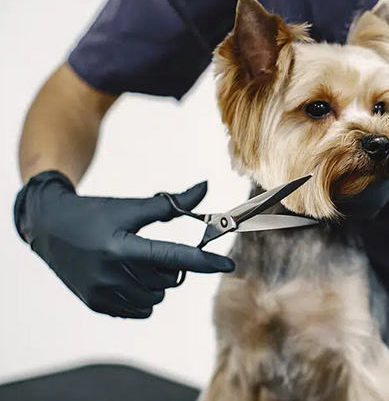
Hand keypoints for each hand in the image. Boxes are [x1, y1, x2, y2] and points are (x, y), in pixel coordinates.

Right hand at [14, 171, 234, 317]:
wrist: (51, 227)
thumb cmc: (95, 212)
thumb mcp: (131, 206)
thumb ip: (171, 204)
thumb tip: (205, 188)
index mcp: (122, 247)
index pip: (174, 256)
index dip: (204, 261)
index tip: (228, 264)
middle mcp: (111, 274)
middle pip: (169, 279)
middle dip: (171, 264)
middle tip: (152, 248)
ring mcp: (103, 293)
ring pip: (157, 297)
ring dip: (158, 282)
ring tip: (137, 262)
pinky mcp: (97, 304)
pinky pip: (141, 310)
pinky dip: (145, 296)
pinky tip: (129, 277)